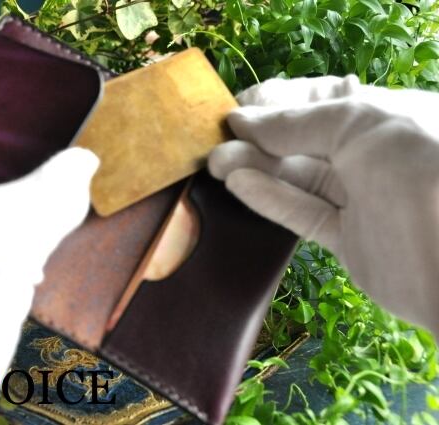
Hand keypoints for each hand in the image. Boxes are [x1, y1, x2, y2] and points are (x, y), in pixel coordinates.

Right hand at [208, 75, 438, 334]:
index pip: (321, 100)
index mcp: (387, 115)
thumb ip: (299, 122)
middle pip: (303, 140)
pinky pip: (304, 213)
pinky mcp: (348, 239)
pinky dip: (271, 199)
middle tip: (215, 144)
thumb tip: (243, 120)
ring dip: (256, 168)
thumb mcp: (362, 126)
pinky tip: (239, 185)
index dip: (276, 103)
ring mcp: (360, 198)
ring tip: (216, 164)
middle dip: (258, 139)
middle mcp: (373, 154)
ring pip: (298, 177)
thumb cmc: (420, 173)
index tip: (234, 109)